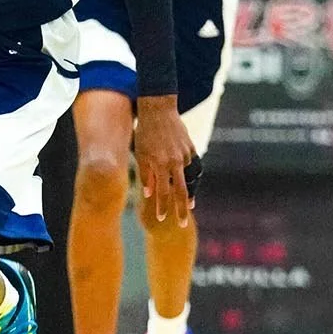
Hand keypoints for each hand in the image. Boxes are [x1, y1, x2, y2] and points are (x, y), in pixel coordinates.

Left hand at [133, 94, 195, 225]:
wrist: (159, 109)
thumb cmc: (145, 132)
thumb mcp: (141, 154)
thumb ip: (146, 175)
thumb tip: (150, 194)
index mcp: (160, 164)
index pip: (163, 192)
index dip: (163, 207)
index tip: (162, 218)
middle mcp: (175, 162)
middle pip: (181, 191)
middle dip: (182, 210)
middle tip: (182, 224)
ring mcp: (185, 155)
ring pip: (189, 179)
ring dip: (189, 194)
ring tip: (190, 206)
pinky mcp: (191, 148)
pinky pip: (192, 167)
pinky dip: (190, 176)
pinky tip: (189, 183)